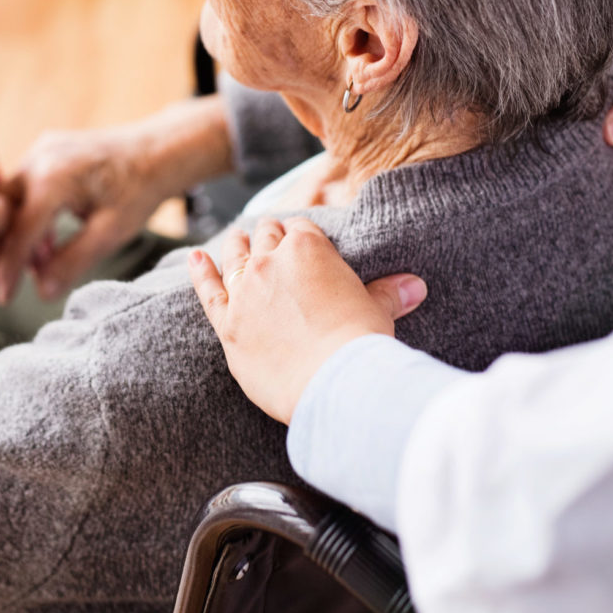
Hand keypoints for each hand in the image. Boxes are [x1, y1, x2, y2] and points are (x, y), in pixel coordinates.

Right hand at [0, 97, 232, 303]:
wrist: (159, 150)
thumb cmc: (140, 190)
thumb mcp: (111, 232)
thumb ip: (74, 261)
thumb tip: (42, 292)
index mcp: (54, 178)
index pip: (20, 231)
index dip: (10, 269)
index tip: (4, 298)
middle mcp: (39, 158)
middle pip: (2, 212)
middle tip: (2, 285)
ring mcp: (41, 150)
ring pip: (9, 199)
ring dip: (13, 234)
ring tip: (32, 268)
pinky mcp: (46, 151)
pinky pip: (23, 186)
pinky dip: (26, 215)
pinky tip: (43, 243)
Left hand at [188, 217, 426, 423]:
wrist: (333, 383)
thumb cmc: (360, 345)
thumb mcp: (377, 311)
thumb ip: (388, 293)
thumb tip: (416, 285)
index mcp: (309, 249)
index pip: (301, 230)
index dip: (302, 235)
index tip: (304, 241)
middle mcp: (271, 262)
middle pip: (266, 237)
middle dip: (271, 236)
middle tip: (272, 237)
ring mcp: (245, 291)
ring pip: (236, 256)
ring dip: (238, 245)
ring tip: (237, 239)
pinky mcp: (227, 324)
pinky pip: (208, 290)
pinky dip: (200, 272)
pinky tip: (196, 259)